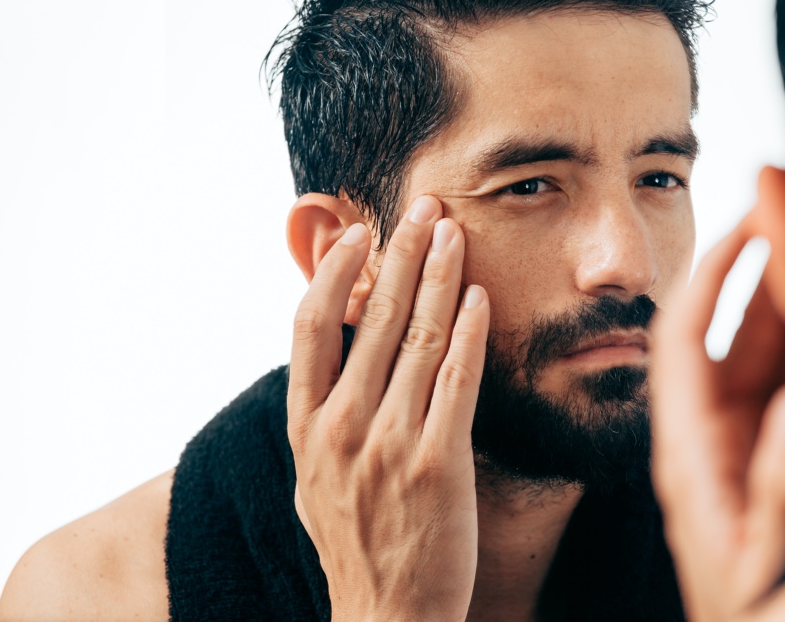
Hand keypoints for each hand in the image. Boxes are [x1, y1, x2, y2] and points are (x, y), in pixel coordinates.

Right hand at [287, 196, 488, 621]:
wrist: (386, 618)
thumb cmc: (356, 543)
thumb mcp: (315, 478)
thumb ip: (320, 416)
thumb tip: (328, 357)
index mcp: (307, 427)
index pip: (309, 326)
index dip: (333, 271)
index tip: (358, 232)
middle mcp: (340, 427)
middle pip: (368, 316)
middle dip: (398, 251)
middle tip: (421, 204)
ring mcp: (388, 444)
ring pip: (415, 337)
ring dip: (437, 274)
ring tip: (452, 229)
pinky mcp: (438, 463)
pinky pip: (455, 380)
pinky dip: (466, 330)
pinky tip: (477, 294)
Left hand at [650, 220, 784, 621]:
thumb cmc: (749, 609)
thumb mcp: (763, 556)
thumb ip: (784, 486)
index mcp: (689, 448)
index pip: (685, 338)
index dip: (711, 275)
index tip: (746, 223)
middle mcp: (710, 431)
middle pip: (735, 333)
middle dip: (766, 273)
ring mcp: (743, 438)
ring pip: (770, 352)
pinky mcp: (773, 451)